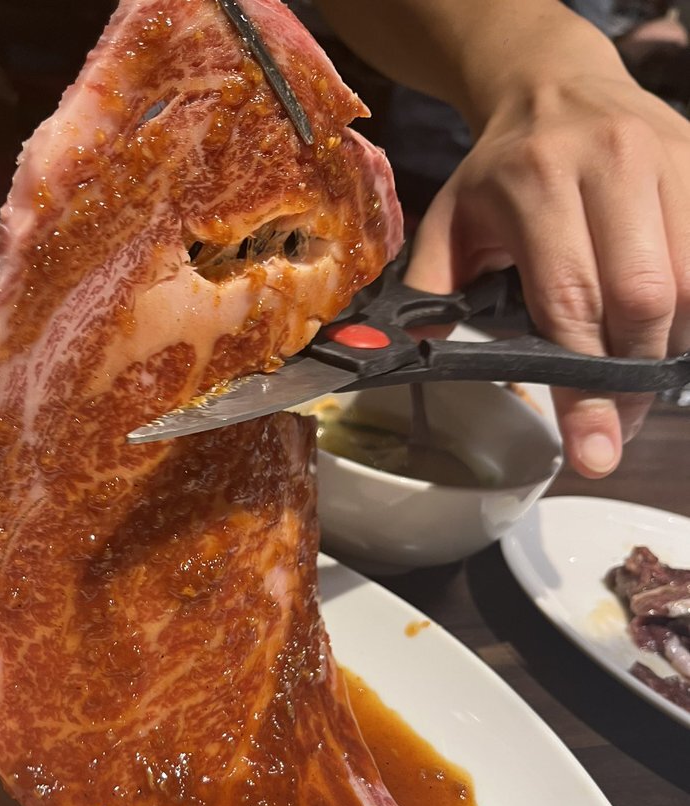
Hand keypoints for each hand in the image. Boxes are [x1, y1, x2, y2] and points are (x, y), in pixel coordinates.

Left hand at [404, 67, 689, 476]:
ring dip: (670, 349)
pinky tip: (665, 336)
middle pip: (643, 298)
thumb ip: (429, 292)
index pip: (572, 301)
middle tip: (614, 424)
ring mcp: (669, 160)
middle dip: (631, 378)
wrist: (555, 86)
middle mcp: (612, 164)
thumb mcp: (448, 224)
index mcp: (537, 183)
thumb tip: (412, 361)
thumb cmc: (499, 171)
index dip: (585, 385)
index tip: (595, 449)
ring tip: (638, 381)